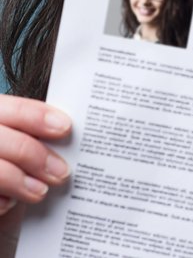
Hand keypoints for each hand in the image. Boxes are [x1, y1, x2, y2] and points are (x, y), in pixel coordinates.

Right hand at [0, 94, 70, 254]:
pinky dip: (2, 201)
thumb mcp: (15, 139)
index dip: (40, 117)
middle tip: (62, 172)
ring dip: (22, 183)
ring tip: (41, 192)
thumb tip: (66, 138)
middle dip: (38, 156)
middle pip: (7, 141)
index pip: (15, 110)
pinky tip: (11, 203)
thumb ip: (30, 136)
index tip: (65, 127)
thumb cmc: (9, 159)